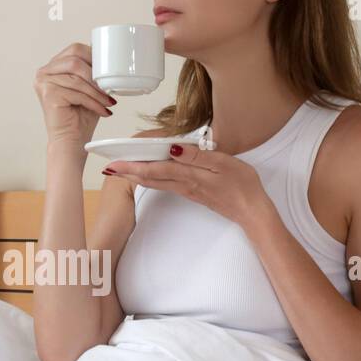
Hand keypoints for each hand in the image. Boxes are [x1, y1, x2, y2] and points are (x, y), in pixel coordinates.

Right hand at [34, 42, 117, 150]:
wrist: (71, 142)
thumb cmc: (80, 117)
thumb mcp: (89, 89)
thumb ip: (93, 72)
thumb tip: (110, 57)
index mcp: (53, 67)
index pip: (75, 50)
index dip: (95, 57)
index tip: (110, 71)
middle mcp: (44, 72)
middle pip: (75, 59)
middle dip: (96, 74)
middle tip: (110, 87)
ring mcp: (43, 82)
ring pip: (78, 78)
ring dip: (97, 91)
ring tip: (109, 102)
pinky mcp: (48, 94)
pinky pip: (77, 93)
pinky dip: (93, 102)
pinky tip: (103, 111)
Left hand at [105, 143, 274, 229]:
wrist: (252, 212)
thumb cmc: (242, 186)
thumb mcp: (223, 164)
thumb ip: (197, 156)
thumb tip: (172, 148)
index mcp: (189, 176)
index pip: (154, 168)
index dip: (132, 165)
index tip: (114, 161)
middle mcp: (184, 184)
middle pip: (150, 177)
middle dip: (128, 171)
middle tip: (108, 166)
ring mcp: (187, 190)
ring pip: (156, 181)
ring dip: (137, 174)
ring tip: (121, 169)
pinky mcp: (193, 192)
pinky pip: (166, 184)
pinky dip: (152, 178)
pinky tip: (147, 175)